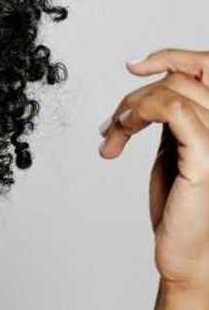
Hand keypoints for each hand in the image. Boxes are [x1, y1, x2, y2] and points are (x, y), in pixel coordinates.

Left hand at [99, 49, 208, 289]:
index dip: (171, 55)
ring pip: (173, 91)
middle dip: (136, 93)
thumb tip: (147, 93)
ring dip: (130, 109)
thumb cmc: (182, 207)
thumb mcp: (175, 152)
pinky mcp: (207, 158)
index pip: (207, 66)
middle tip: (110, 126)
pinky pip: (175, 111)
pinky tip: (122, 133)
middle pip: (182, 77)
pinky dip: (142, 112)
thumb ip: (174, 120)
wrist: (187, 254)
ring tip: (112, 136)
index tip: (133, 66)